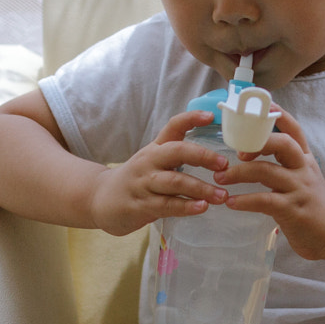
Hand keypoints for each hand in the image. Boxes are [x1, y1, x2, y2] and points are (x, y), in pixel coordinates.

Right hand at [89, 111, 229, 235]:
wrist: (100, 200)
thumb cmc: (137, 179)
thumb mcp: (153, 160)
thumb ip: (177, 152)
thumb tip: (211, 147)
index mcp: (155, 148)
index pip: (173, 126)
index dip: (191, 118)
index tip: (211, 116)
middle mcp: (149, 161)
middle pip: (176, 152)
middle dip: (202, 156)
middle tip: (224, 164)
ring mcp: (143, 183)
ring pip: (174, 181)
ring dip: (200, 188)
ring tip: (221, 195)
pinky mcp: (140, 205)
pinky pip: (166, 205)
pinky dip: (185, 206)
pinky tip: (201, 208)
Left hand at [215, 109, 324, 260]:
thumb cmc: (311, 203)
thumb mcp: (303, 176)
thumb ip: (284, 162)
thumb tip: (253, 148)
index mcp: (304, 158)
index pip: (293, 129)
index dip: (277, 114)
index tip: (259, 105)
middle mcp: (303, 169)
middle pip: (283, 143)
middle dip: (256, 142)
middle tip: (235, 152)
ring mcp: (298, 188)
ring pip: (267, 171)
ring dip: (239, 173)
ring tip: (219, 179)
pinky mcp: (292, 209)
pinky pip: (264, 200)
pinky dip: (244, 200)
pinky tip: (230, 202)